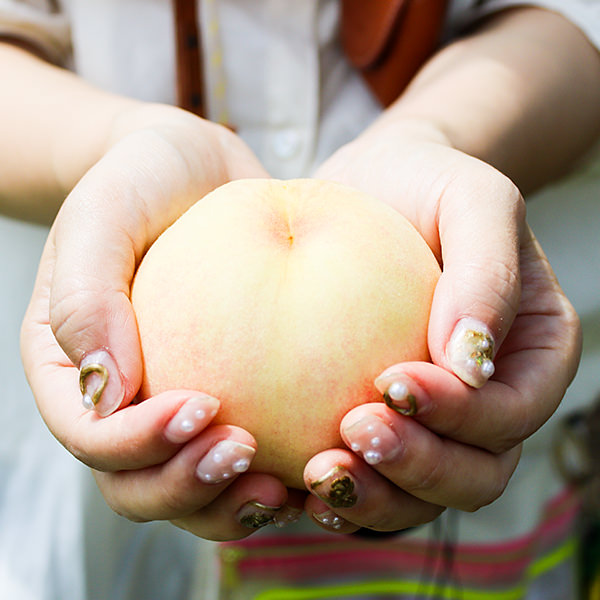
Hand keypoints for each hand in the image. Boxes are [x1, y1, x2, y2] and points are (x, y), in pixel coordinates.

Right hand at [21, 105, 297, 539]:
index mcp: (76, 373)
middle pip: (139, 486)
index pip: (92, 438)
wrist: (193, 172)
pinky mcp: (234, 395)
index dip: (139, 445)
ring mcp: (176, 405)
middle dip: (189, 489)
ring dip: (235, 503)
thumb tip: (107, 390)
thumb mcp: (104, 213)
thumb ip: (86, 293)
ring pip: (195, 489)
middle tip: (247, 455)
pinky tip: (326, 457)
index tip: (202, 405)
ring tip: (289, 486)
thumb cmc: (140, 182)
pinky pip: (254, 450)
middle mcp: (123, 403)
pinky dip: (283, 471)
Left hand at [303, 120, 580, 532]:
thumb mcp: (473, 199)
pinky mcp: (382, 424)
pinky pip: (369, 479)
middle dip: (416, 468)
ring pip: (421, 495)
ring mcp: (435, 424)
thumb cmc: (429, 186)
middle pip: (474, 474)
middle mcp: (488, 402)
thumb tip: (472, 362)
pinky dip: (339, 493)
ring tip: (318, 470)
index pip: (511, 413)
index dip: (460, 417)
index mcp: (529, 356)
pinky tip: (294, 481)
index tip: (392, 383)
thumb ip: (488, 270)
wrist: (374, 190)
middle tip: (351, 434)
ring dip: (374, 497)